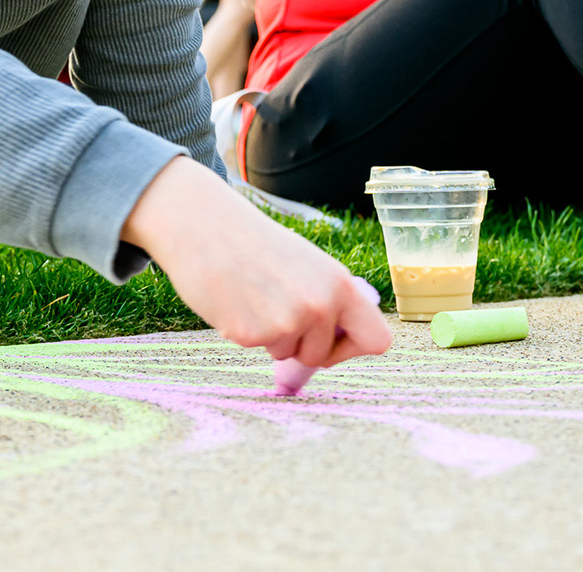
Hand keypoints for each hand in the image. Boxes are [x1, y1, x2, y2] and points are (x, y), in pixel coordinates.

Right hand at [122, 157, 391, 368]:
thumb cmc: (256, 246)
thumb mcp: (308, 264)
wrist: (204, 225)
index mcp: (340, 284)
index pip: (377, 340)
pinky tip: (235, 300)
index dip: (352, 347)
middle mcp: (319, 305)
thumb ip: (329, 300)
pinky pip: (256, 348)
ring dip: (270, 335)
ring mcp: (285, 322)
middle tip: (275, 307)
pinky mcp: (251, 334)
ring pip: (287, 354)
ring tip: (254, 296)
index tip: (330, 339)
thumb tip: (336, 347)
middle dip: (300, 342)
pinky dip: (245, 331)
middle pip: (321, 355)